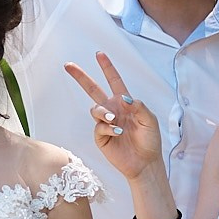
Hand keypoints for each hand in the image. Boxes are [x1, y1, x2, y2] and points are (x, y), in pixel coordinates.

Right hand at [63, 52, 162, 183]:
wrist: (144, 163)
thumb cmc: (150, 141)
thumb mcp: (150, 120)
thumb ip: (138, 106)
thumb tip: (123, 97)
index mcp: (125, 103)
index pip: (114, 81)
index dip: (107, 67)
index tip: (99, 54)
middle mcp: (113, 110)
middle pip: (93, 90)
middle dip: (81, 77)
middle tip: (68, 66)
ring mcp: (105, 123)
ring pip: (95, 109)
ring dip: (103, 112)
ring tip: (114, 120)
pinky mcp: (100, 137)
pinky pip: (98, 127)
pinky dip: (107, 128)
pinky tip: (117, 133)